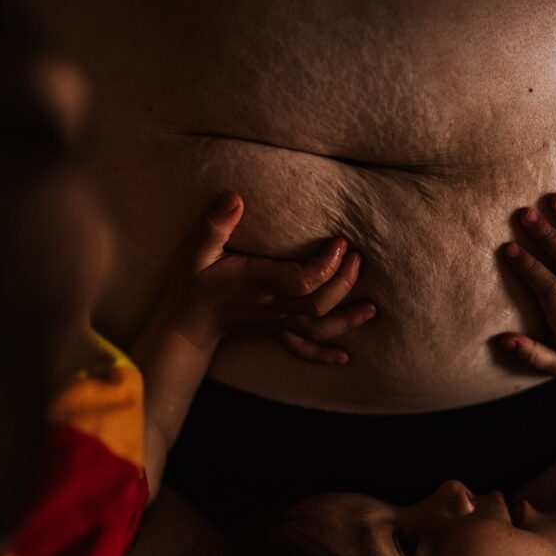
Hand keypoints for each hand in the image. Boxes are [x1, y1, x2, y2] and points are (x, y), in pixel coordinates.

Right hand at [161, 192, 376, 362]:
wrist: (184, 324)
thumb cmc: (191, 283)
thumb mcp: (195, 250)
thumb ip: (215, 224)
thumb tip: (234, 198)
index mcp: (257, 282)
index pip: (301, 281)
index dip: (326, 265)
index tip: (341, 243)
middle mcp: (271, 305)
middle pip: (317, 304)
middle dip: (343, 284)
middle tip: (358, 259)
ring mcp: (275, 321)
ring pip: (316, 328)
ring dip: (346, 320)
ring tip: (371, 309)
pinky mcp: (275, 329)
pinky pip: (301, 347)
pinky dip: (323, 353)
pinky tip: (343, 357)